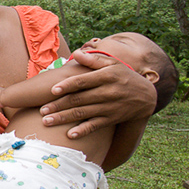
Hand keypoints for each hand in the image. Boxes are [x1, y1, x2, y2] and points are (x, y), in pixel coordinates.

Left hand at [40, 51, 155, 137]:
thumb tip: (76, 53)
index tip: (52, 90)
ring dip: (64, 118)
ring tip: (46, 121)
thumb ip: (94, 60)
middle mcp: (108, 92)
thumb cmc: (123, 76)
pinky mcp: (111, 119)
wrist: (146, 96)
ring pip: (83, 113)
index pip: (83, 81)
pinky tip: (69, 135)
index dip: (67, 85)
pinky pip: (95, 125)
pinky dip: (83, 130)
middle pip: (79, 99)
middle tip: (42, 110)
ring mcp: (109, 107)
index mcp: (106, 76)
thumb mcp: (113, 64)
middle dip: (59, 105)